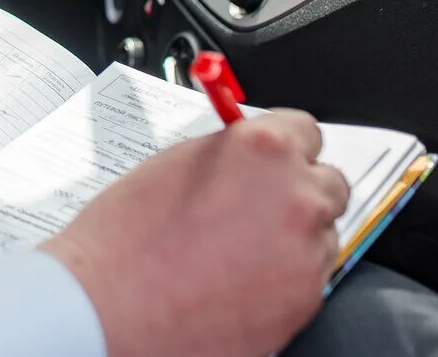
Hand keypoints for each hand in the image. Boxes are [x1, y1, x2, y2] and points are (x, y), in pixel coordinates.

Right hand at [41, 111, 350, 356]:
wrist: (109, 307)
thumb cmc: (125, 238)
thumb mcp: (174, 163)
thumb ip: (227, 154)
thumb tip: (247, 159)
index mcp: (264, 149)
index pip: (306, 130)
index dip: (284, 145)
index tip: (271, 159)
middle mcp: (296, 197)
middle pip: (328, 182)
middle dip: (295, 191)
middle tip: (254, 208)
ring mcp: (306, 254)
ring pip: (321, 234)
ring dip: (291, 236)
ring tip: (236, 250)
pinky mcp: (306, 301)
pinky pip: (309, 277)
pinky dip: (283, 276)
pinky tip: (238, 279)